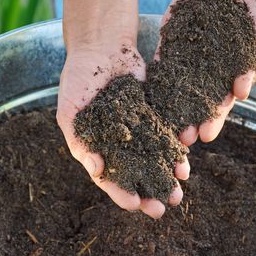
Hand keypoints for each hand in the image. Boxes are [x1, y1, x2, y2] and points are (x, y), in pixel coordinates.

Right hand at [57, 38, 189, 218]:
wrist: (101, 46)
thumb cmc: (77, 79)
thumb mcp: (71, 110)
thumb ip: (81, 140)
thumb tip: (96, 170)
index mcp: (96, 148)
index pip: (109, 178)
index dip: (121, 193)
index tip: (135, 204)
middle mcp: (119, 145)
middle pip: (135, 176)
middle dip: (149, 193)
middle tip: (163, 209)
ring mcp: (138, 132)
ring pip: (154, 161)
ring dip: (166, 178)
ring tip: (178, 192)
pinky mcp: (155, 116)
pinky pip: (167, 138)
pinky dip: (176, 152)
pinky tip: (185, 163)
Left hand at [159, 0, 255, 146]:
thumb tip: (245, 86)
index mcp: (234, 70)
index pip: (223, 100)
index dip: (215, 118)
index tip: (208, 134)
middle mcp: (211, 68)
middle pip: (198, 100)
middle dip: (191, 120)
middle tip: (183, 139)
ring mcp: (190, 55)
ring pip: (178, 87)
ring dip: (172, 107)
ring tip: (163, 127)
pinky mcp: (173, 39)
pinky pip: (163, 61)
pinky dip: (156, 78)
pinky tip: (148, 94)